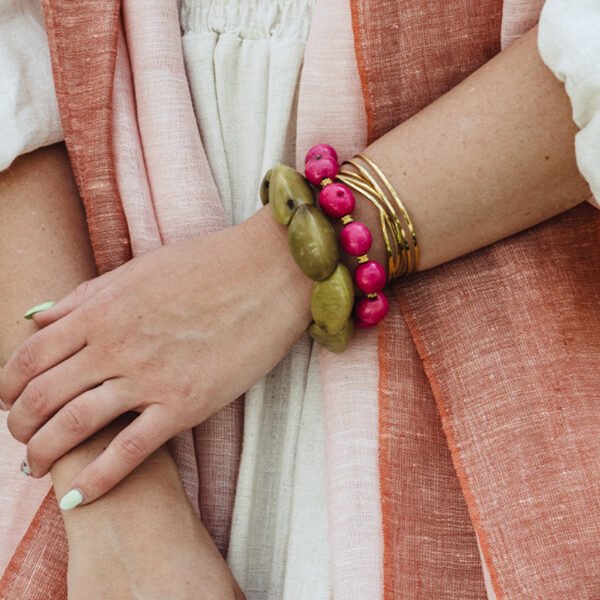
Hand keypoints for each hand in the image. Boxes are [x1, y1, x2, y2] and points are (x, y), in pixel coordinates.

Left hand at [0, 207, 311, 506]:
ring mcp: (150, 377)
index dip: (8, 386)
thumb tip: (36, 318)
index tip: (8, 402)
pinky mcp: (185, 404)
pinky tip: (78, 497)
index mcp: (102, 311)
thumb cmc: (208, 265)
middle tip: (21, 440)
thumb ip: (84, 296)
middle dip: (19, 426)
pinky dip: (98, 479)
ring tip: (36, 468)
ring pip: (74, 426)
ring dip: (43, 453)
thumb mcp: (138, 270)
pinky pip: (130, 451)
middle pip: (43, 396)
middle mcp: (116, 346)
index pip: (30, 357)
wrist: (268, 274)